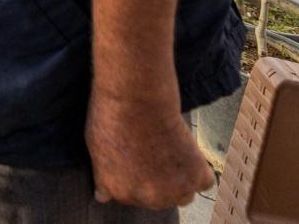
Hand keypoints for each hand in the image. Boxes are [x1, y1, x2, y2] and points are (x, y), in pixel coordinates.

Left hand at [86, 92, 212, 208]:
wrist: (136, 98)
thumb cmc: (111, 116)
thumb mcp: (95, 150)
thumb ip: (103, 178)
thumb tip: (102, 197)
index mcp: (119, 191)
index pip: (131, 196)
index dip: (135, 178)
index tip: (137, 162)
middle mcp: (147, 198)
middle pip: (158, 200)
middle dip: (156, 182)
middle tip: (155, 156)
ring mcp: (173, 191)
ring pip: (182, 196)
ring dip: (179, 181)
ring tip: (170, 155)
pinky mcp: (196, 177)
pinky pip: (204, 182)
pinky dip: (199, 170)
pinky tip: (187, 153)